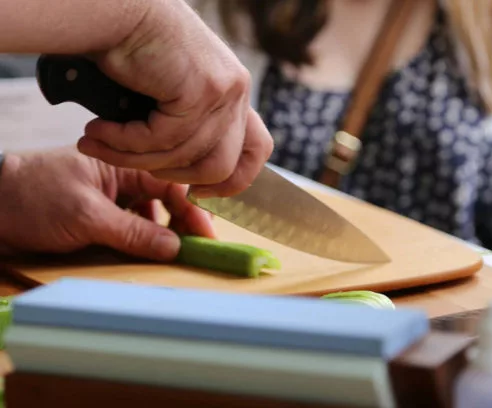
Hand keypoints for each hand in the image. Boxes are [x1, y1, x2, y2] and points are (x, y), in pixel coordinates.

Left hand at [0, 147, 215, 260]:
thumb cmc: (32, 199)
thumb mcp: (86, 216)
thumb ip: (133, 232)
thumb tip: (174, 248)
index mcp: (122, 165)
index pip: (171, 183)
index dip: (192, 209)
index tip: (205, 236)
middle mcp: (122, 180)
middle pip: (168, 199)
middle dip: (185, 222)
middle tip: (197, 247)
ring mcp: (112, 199)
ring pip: (154, 214)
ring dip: (167, 233)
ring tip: (178, 252)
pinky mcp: (101, 218)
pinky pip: (135, 227)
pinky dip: (146, 240)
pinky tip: (150, 252)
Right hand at [75, 0, 272, 196]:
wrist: (114, 10)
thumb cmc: (134, 54)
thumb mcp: (172, 97)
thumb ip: (190, 129)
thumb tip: (193, 177)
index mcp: (235, 94)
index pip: (258, 151)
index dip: (233, 182)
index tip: (198, 193)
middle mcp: (236, 92)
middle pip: (222, 166)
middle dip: (174, 177)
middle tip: (133, 167)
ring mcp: (223, 90)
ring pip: (185, 156)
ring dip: (133, 158)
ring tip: (98, 144)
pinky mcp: (199, 89)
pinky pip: (161, 139)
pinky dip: (124, 142)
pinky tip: (98, 132)